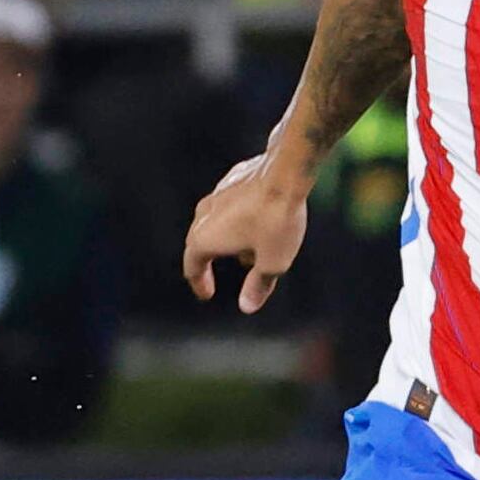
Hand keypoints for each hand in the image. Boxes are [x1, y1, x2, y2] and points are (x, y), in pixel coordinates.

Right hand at [180, 148, 314, 310]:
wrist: (286, 172)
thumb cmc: (277, 220)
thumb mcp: (273, 262)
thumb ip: (259, 285)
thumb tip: (247, 306)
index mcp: (204, 239)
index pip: (193, 266)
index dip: (199, 283)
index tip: (207, 294)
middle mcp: (204, 215)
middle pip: (200, 243)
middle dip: (211, 261)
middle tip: (217, 275)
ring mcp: (217, 194)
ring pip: (216, 222)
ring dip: (229, 240)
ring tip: (250, 253)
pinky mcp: (232, 179)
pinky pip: (230, 206)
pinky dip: (239, 220)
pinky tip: (260, 222)